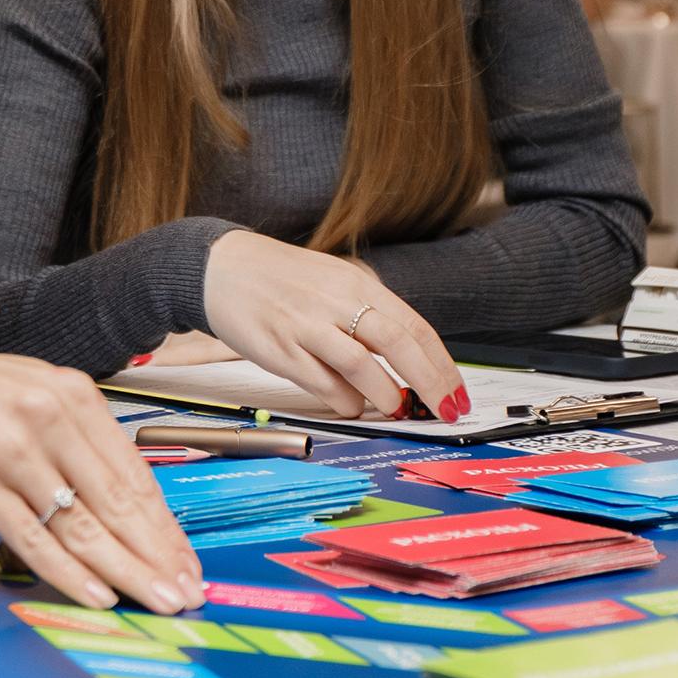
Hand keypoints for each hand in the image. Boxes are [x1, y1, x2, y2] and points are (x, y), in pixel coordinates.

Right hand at [0, 311, 203, 615]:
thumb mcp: (27, 391)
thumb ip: (71, 435)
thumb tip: (115, 494)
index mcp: (70, 393)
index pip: (134, 474)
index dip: (166, 526)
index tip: (186, 561)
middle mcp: (48, 417)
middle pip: (118, 503)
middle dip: (159, 557)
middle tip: (188, 594)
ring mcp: (11, 448)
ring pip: (83, 524)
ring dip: (127, 572)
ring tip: (159, 602)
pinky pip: (31, 535)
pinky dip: (68, 571)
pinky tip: (96, 594)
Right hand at [202, 232, 466, 420]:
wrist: (219, 266)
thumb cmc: (283, 279)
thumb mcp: (333, 281)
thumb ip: (368, 314)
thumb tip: (411, 360)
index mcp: (355, 283)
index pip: (414, 326)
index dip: (441, 364)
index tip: (457, 393)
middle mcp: (335, 302)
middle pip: (398, 343)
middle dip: (430, 383)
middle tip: (446, 411)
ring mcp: (306, 325)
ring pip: (361, 365)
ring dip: (386, 394)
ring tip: (394, 407)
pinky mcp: (279, 349)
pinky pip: (322, 383)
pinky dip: (345, 401)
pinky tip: (351, 405)